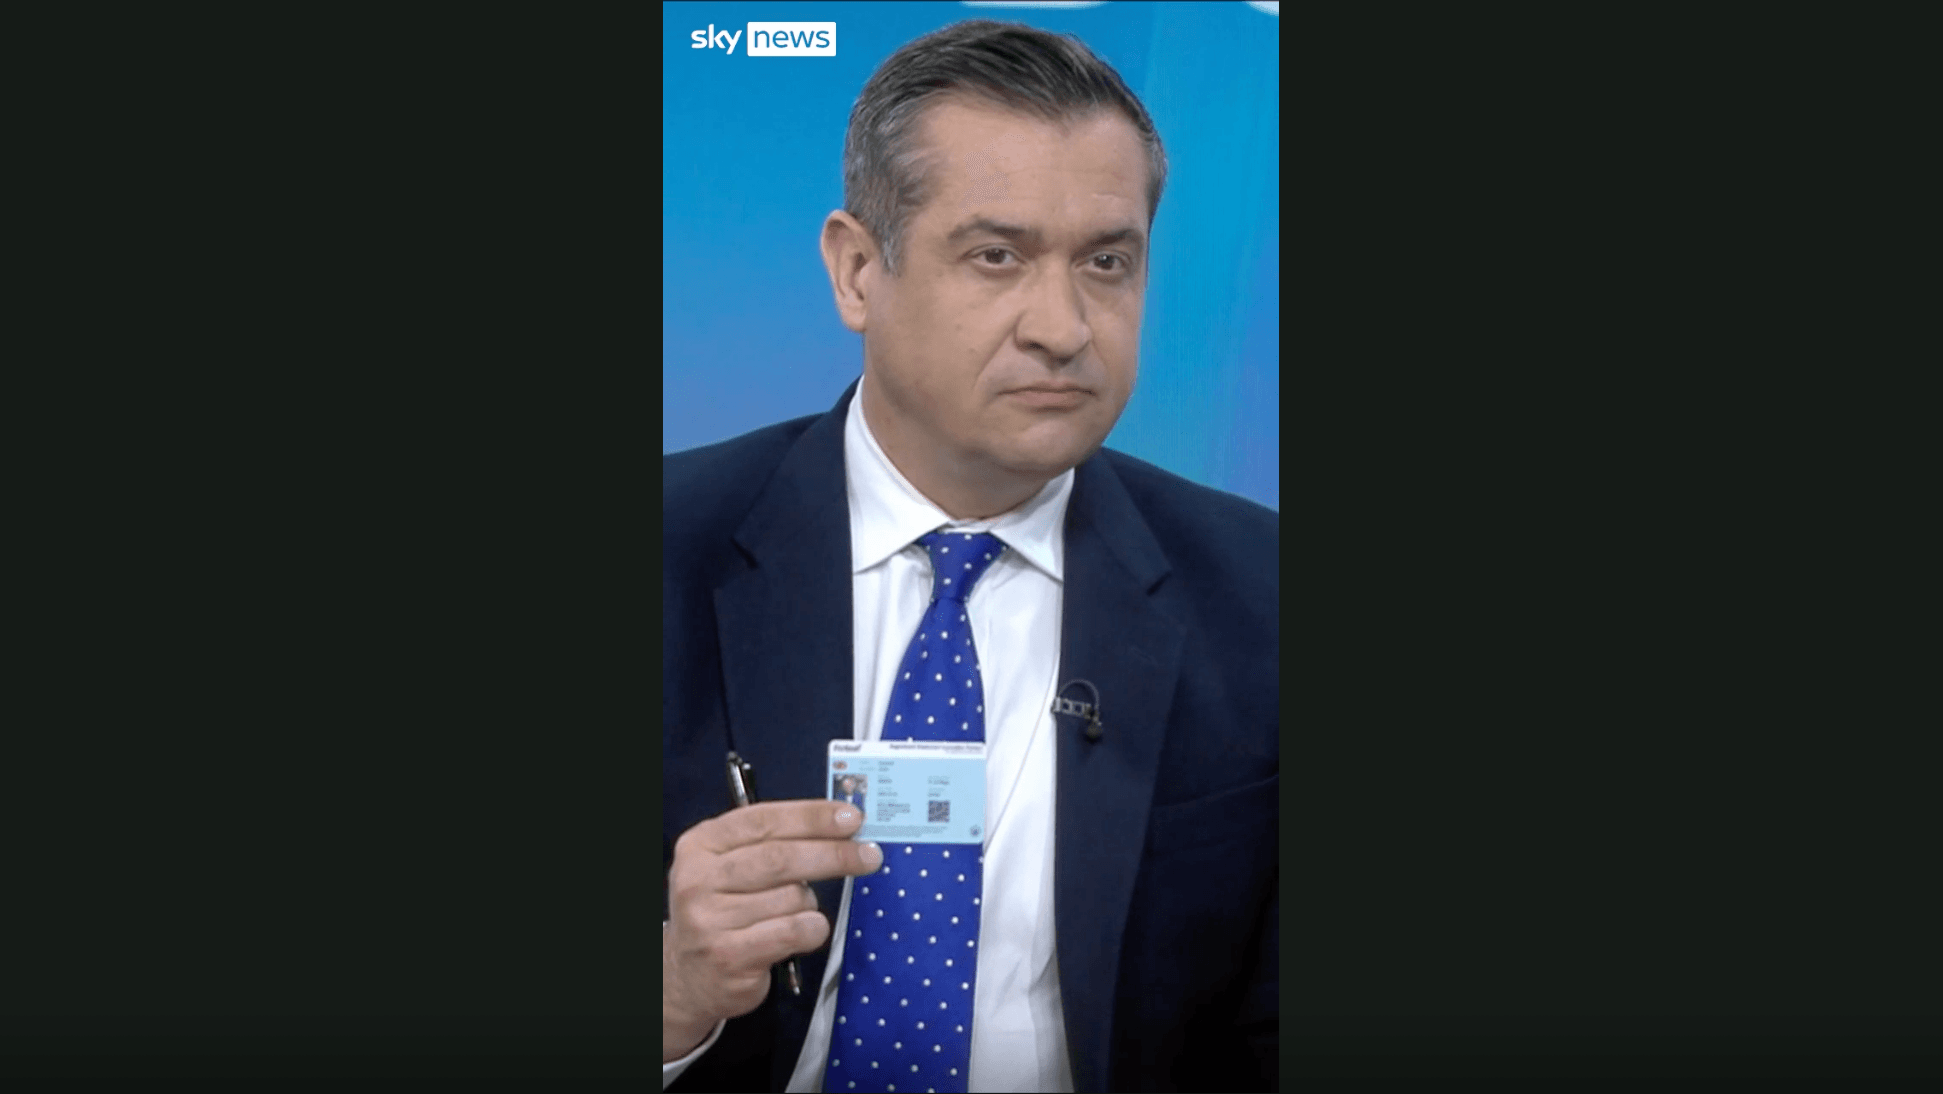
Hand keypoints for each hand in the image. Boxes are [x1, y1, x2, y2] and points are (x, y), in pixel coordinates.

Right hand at [663, 800, 881, 1060]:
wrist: (688, 976)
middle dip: (833, 854)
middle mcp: (698, 879)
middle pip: (781, 858)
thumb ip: (774, 842)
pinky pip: (794, 931)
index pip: (763, 821)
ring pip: (792, 898)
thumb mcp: (730, 867)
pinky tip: (804, 931)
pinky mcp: (729, 956)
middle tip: (869, 855)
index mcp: (701, 845)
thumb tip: (841, 826)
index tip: (851, 817)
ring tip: (795, 912)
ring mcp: (709, 920)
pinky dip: (812, 929)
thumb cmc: (724, 910)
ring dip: (810, 903)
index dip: (812, 817)